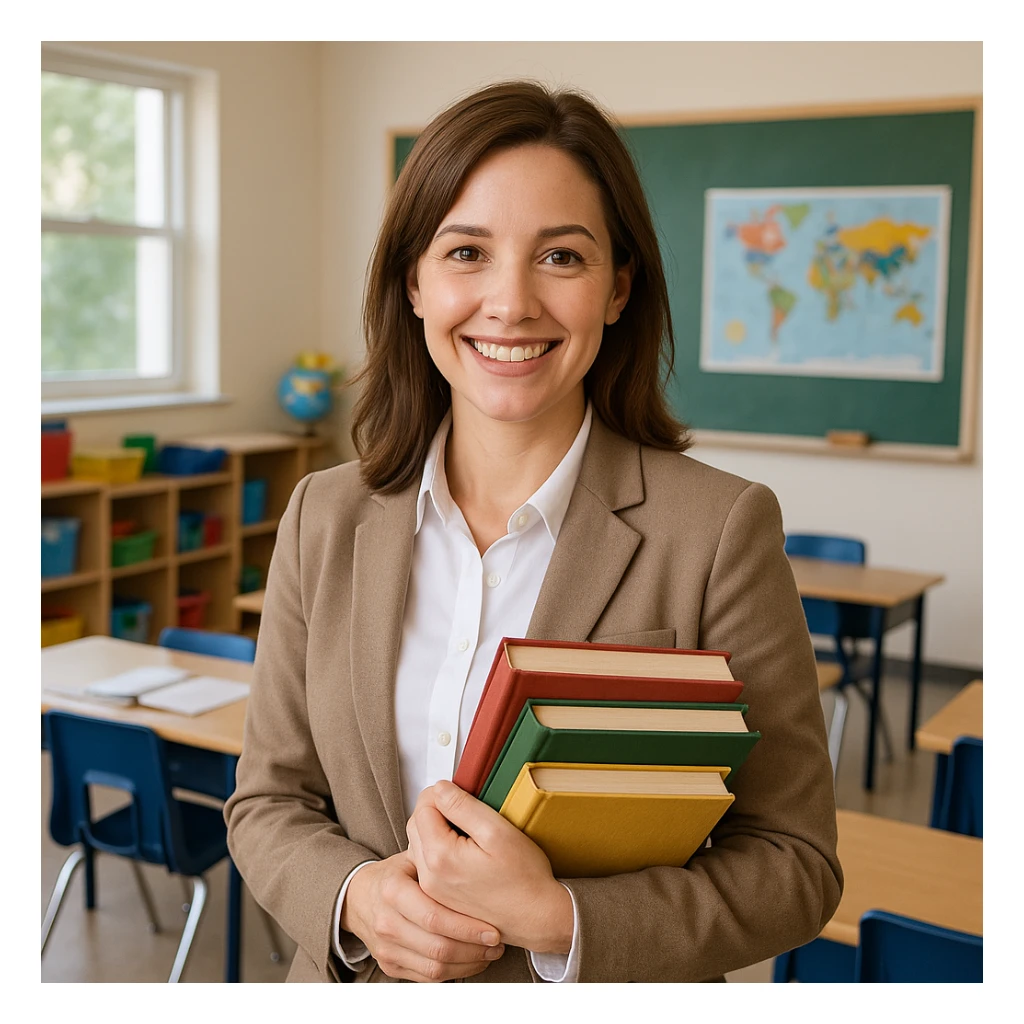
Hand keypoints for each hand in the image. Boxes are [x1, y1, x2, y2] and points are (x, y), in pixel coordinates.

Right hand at [341, 850, 504, 981]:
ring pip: (435, 967)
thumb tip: (475, 844)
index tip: (494, 929)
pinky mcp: (390, 966)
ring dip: (469, 963)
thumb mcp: (412, 857)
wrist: (359, 898)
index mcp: (393, 891)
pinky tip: (473, 959)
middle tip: (498, 942)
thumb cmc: (397, 874)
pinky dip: (455, 972)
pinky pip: (428, 978)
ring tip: (491, 951)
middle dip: (473, 948)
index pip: (434, 917)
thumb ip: (437, 856)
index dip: (467, 927)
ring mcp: (386, 948)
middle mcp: (386, 923)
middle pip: (437, 947)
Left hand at [406, 780, 573, 954]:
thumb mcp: (496, 831)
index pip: (423, 808)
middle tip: (464, 806)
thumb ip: (462, 806)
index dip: (441, 793)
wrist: (536, 918)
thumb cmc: (524, 878)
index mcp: (440, 857)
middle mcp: (429, 877)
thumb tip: (440, 789)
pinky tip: (462, 848)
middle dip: (435, 808)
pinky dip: (438, 848)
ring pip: (419, 843)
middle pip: (416, 825)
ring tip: (465, 828)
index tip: (461, 791)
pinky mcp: (440, 899)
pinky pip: (426, 863)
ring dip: (435, 828)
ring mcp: (433, 891)